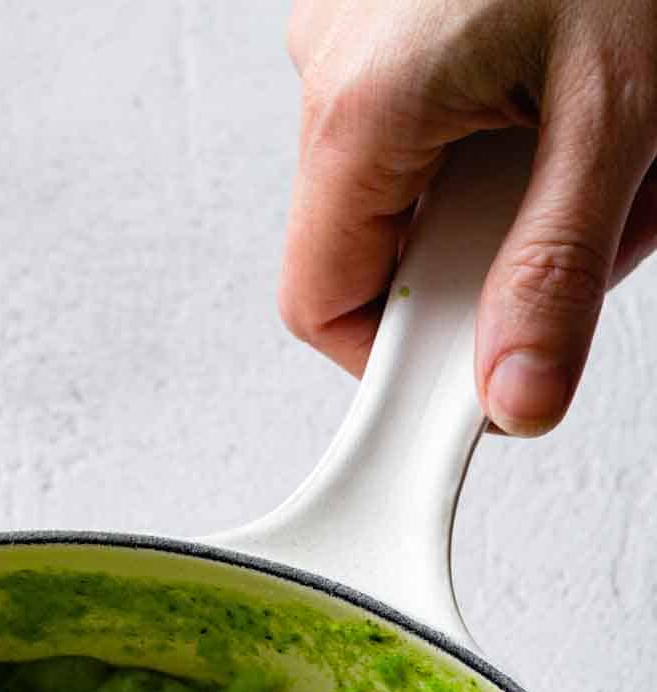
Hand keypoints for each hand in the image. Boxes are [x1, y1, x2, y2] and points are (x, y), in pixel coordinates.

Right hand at [280, 0, 656, 431]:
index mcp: (363, 105)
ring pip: (416, 176)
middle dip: (493, 256)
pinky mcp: (401, 1)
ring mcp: (362, 22)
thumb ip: (559, 275)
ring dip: (512, 186)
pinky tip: (576, 81)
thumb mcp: (619, 117)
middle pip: (379, 241)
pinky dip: (509, 120)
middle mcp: (336, 61)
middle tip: (598, 211)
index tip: (479, 379)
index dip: (399, 366)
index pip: (323, 307)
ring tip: (604, 124)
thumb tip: (516, 399)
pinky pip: (433, 107)